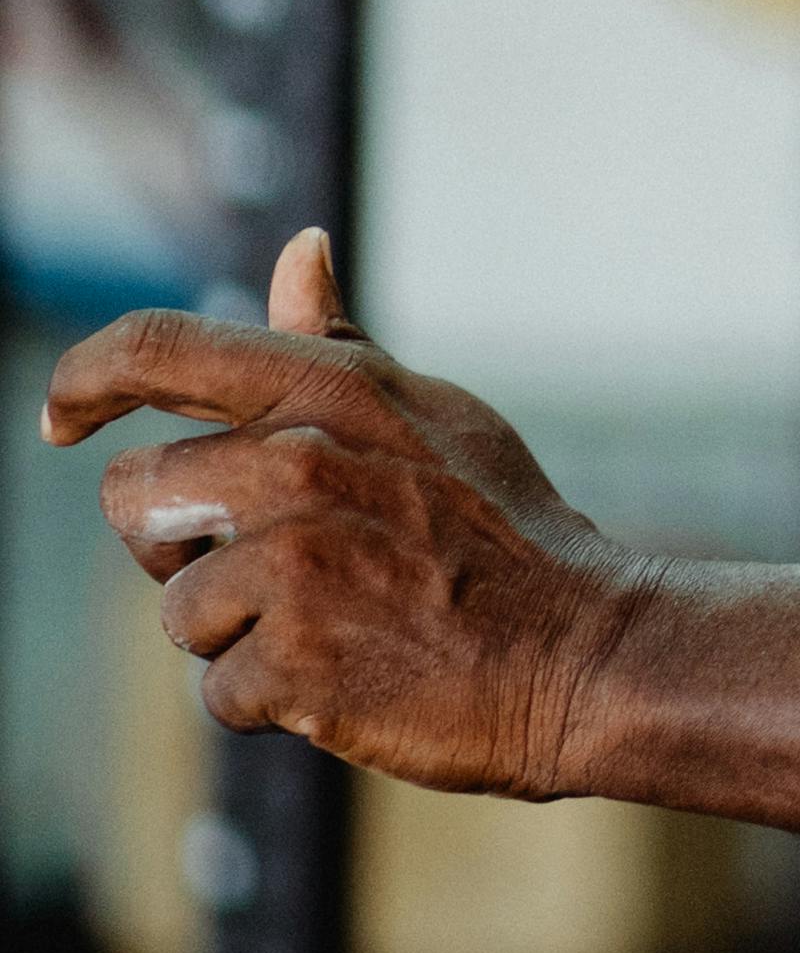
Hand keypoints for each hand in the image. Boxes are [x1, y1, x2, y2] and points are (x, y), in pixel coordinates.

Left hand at [43, 226, 641, 792]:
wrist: (586, 654)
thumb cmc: (509, 534)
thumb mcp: (435, 414)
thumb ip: (340, 345)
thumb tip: (297, 251)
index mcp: (327, 391)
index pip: (156, 348)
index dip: (84, 378)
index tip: (59, 417)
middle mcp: (297, 466)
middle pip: (132, 498)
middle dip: (176, 543)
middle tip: (260, 571)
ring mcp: (292, 568)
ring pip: (178, 608)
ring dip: (238, 633)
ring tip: (338, 628)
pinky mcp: (293, 665)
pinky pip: (219, 690)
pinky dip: (274, 701)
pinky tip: (351, 680)